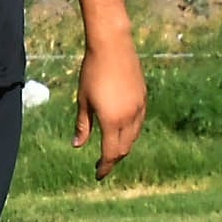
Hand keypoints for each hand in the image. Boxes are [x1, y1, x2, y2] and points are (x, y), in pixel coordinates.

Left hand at [76, 38, 147, 178]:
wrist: (113, 46)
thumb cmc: (92, 72)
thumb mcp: (83, 100)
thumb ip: (83, 125)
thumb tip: (77, 146)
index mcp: (112, 121)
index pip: (110, 153)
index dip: (105, 166)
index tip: (98, 174)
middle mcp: (129, 118)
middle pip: (124, 148)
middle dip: (114, 159)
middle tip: (103, 164)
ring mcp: (139, 107)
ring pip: (134, 136)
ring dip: (124, 146)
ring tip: (112, 148)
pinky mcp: (144, 97)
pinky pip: (139, 122)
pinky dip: (131, 132)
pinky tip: (122, 129)